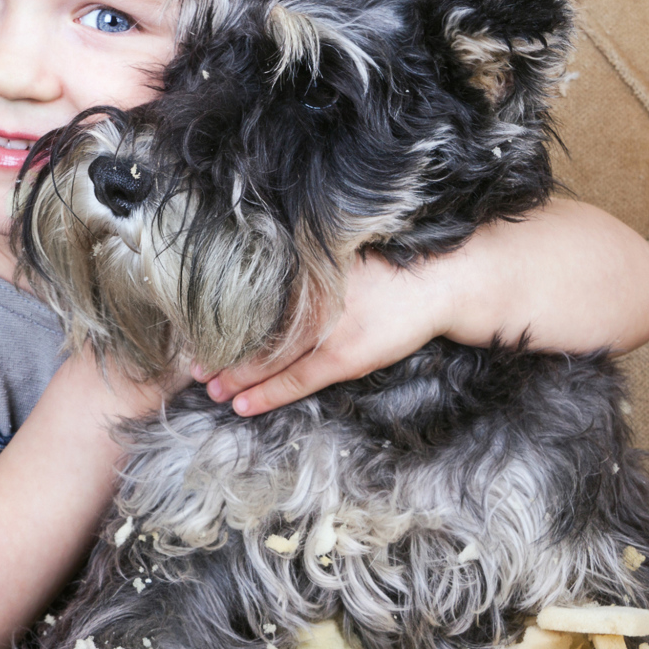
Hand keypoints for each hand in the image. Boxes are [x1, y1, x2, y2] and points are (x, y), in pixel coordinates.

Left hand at [197, 199, 648, 416]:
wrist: (467, 273)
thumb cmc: (417, 257)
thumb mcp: (363, 245)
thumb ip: (324, 256)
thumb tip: (290, 267)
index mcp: (320, 259)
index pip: (260, 290)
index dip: (222, 308)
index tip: (190, 318)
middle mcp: (321, 287)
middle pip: (255, 322)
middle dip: (218, 345)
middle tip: (180, 362)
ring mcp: (336, 321)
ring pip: (270, 353)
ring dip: (233, 372)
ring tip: (202, 386)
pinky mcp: (354, 351)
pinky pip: (301, 377)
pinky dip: (267, 391)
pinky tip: (240, 403)